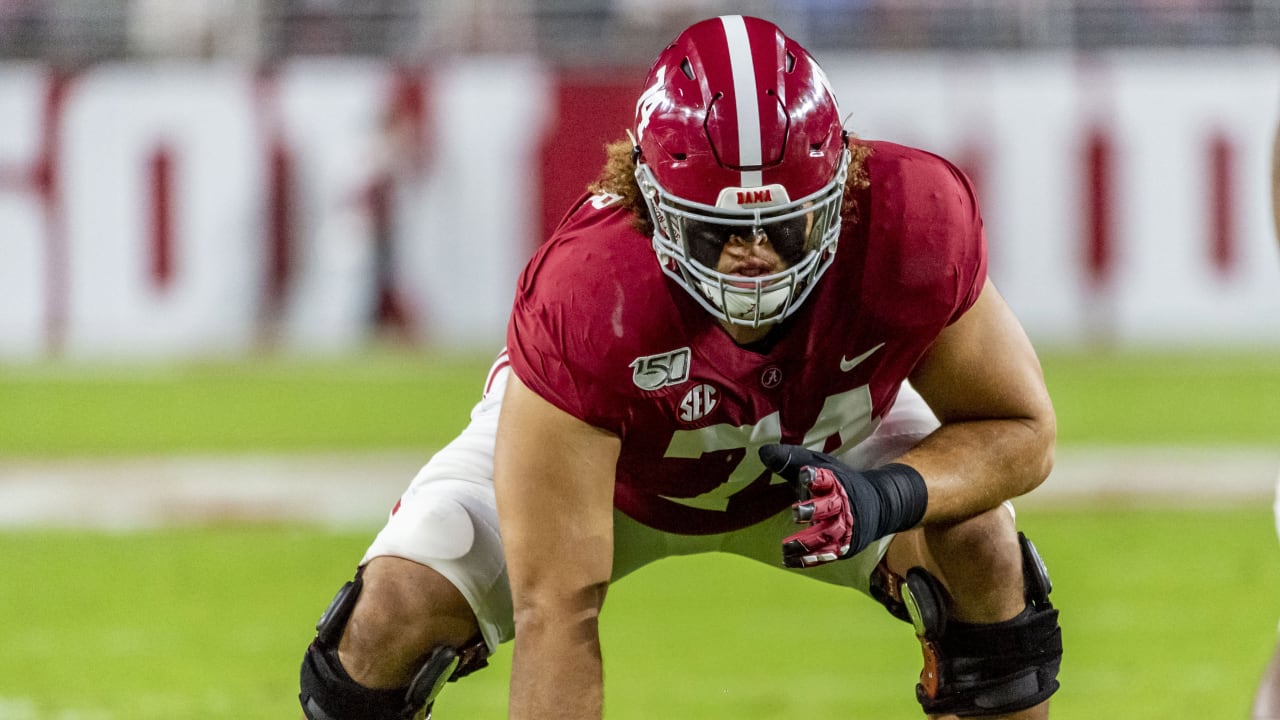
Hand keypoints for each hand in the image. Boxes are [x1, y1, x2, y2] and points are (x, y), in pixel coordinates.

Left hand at [759, 445, 928, 568]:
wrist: (877, 505)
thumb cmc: (835, 483)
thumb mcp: (816, 466)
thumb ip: (790, 461)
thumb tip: (762, 452)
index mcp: (834, 481)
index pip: (826, 477)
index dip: (815, 476)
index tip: (804, 474)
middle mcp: (840, 504)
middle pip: (829, 507)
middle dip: (814, 510)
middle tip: (795, 512)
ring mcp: (843, 526)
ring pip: (827, 535)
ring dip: (807, 542)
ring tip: (785, 547)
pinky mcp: (843, 545)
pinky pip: (827, 554)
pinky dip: (810, 559)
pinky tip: (791, 561)